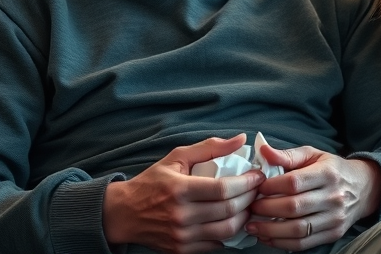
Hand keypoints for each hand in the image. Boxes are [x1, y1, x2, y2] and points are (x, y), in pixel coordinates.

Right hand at [102, 134, 265, 253]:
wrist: (123, 214)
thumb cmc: (152, 182)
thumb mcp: (177, 157)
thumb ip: (210, 147)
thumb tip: (240, 139)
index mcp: (180, 189)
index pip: (224, 189)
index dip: (247, 183)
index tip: (258, 176)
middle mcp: (181, 215)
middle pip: (229, 210)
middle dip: (250, 198)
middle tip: (257, 189)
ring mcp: (182, 236)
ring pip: (226, 230)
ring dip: (244, 217)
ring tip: (248, 205)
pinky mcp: (181, 250)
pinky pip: (216, 245)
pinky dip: (229, 233)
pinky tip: (232, 220)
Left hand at [246, 144, 380, 250]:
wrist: (363, 188)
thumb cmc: (332, 169)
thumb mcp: (313, 155)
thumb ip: (288, 155)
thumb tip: (263, 151)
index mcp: (328, 173)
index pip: (294, 182)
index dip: (271, 186)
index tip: (257, 187)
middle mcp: (334, 197)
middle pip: (293, 207)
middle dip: (266, 209)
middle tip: (250, 207)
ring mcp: (334, 218)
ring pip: (297, 229)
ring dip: (270, 230)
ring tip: (252, 225)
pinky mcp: (333, 234)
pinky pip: (303, 244)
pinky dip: (281, 243)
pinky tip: (267, 237)